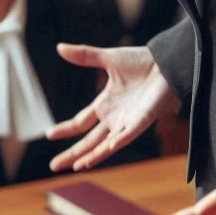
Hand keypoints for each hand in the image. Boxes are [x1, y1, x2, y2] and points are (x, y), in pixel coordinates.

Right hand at [47, 44, 178, 171]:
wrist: (166, 61)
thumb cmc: (141, 61)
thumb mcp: (108, 58)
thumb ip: (85, 56)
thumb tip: (60, 47)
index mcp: (105, 104)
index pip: (81, 122)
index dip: (66, 130)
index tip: (49, 135)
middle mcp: (115, 117)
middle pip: (89, 140)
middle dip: (72, 153)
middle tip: (54, 166)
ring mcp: (128, 121)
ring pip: (106, 144)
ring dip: (91, 156)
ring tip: (75, 167)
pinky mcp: (143, 120)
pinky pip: (128, 134)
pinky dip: (117, 142)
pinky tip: (107, 149)